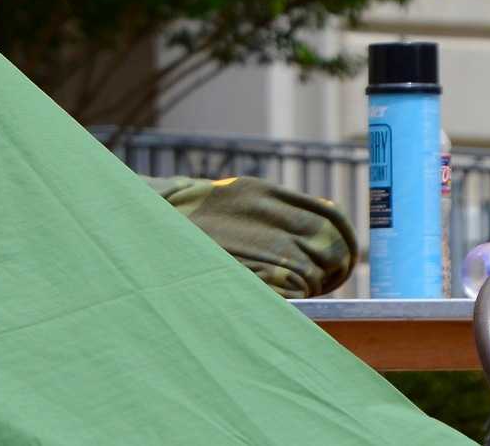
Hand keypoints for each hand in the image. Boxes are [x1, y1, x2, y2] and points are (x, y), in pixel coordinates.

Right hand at [150, 174, 357, 297]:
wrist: (144, 227)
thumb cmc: (191, 216)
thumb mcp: (236, 195)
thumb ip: (278, 204)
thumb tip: (329, 212)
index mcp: (262, 192)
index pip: (330, 216)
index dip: (345, 240)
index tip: (345, 257)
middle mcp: (262, 215)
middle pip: (327, 246)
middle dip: (334, 267)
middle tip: (328, 280)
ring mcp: (251, 244)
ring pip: (311, 271)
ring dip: (313, 285)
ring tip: (301, 290)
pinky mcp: (241, 272)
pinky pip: (289, 289)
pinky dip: (295, 296)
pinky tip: (284, 297)